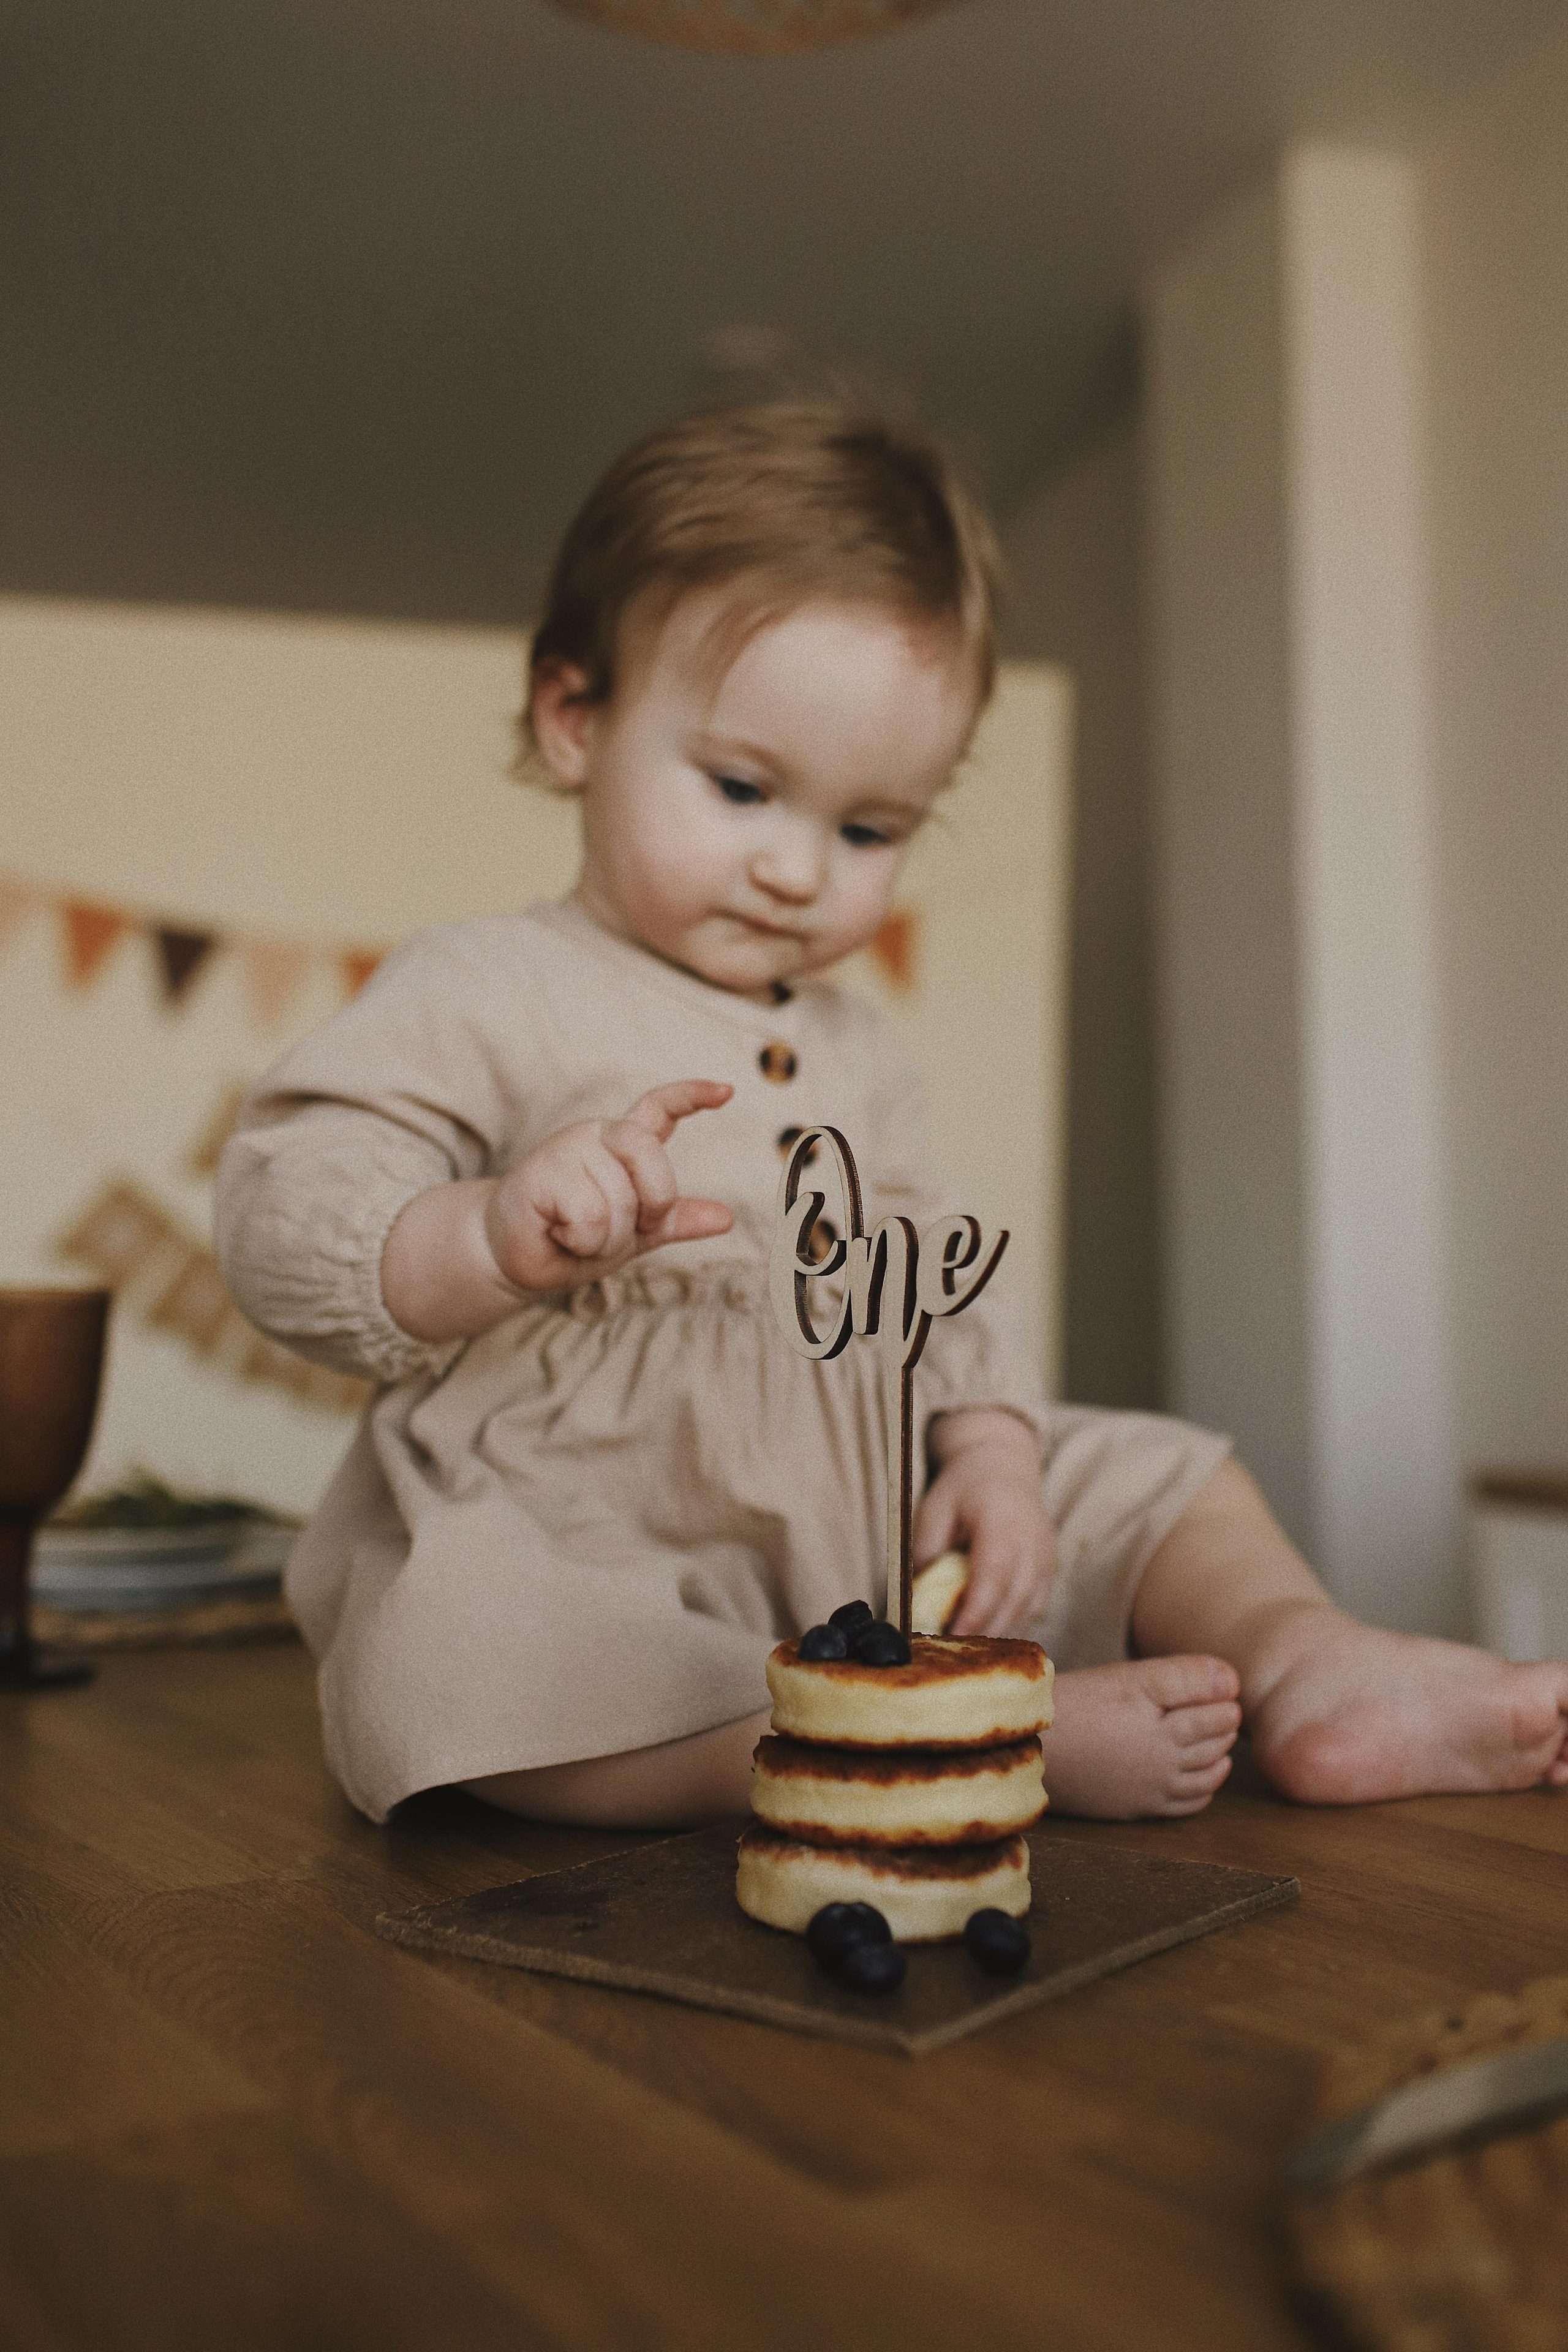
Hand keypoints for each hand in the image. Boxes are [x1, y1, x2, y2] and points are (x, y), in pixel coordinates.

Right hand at [485, 1079, 734, 1290]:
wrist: (512, 1258)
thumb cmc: (571, 1241)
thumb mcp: (634, 1234)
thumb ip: (674, 1221)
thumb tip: (725, 1218)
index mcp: (624, 1145)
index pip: (660, 1108)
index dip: (693, 1096)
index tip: (727, 1091)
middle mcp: (599, 1136)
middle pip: (652, 1155)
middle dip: (652, 1204)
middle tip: (624, 1228)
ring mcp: (570, 1147)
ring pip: (620, 1199)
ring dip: (606, 1237)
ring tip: (575, 1233)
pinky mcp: (544, 1169)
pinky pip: (589, 1216)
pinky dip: (581, 1241)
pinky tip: (558, 1232)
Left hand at [915, 1409, 1054, 1635]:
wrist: (1002, 1467)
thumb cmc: (962, 1489)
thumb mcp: (933, 1510)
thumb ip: (926, 1555)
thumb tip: (918, 1604)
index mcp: (1002, 1523)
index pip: (993, 1577)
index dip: (973, 1613)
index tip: (950, 1638)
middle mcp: (1032, 1543)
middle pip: (1012, 1602)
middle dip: (981, 1632)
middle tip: (947, 1650)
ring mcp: (1046, 1559)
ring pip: (1025, 1612)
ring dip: (995, 1632)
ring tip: (962, 1643)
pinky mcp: (1050, 1572)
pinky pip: (1032, 1609)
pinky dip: (1009, 1623)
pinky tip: (984, 1628)